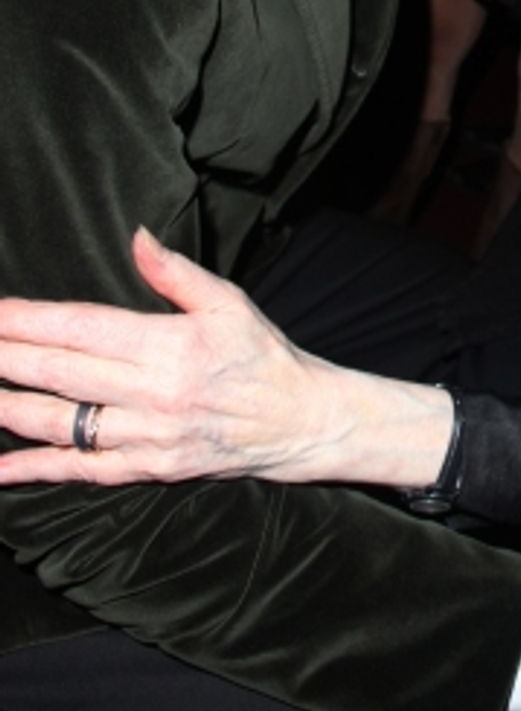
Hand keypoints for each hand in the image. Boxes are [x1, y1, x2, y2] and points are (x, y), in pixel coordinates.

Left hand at [0, 228, 453, 488]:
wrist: (301, 421)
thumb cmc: (263, 354)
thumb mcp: (228, 301)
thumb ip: (175, 272)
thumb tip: (137, 237)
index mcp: (169, 345)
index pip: (82, 329)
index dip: (30, 320)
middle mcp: (152, 393)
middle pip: (60, 373)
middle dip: (6, 357)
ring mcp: (146, 436)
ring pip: (61, 424)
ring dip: (8, 408)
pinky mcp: (147, 470)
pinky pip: (81, 472)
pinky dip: (34, 472)